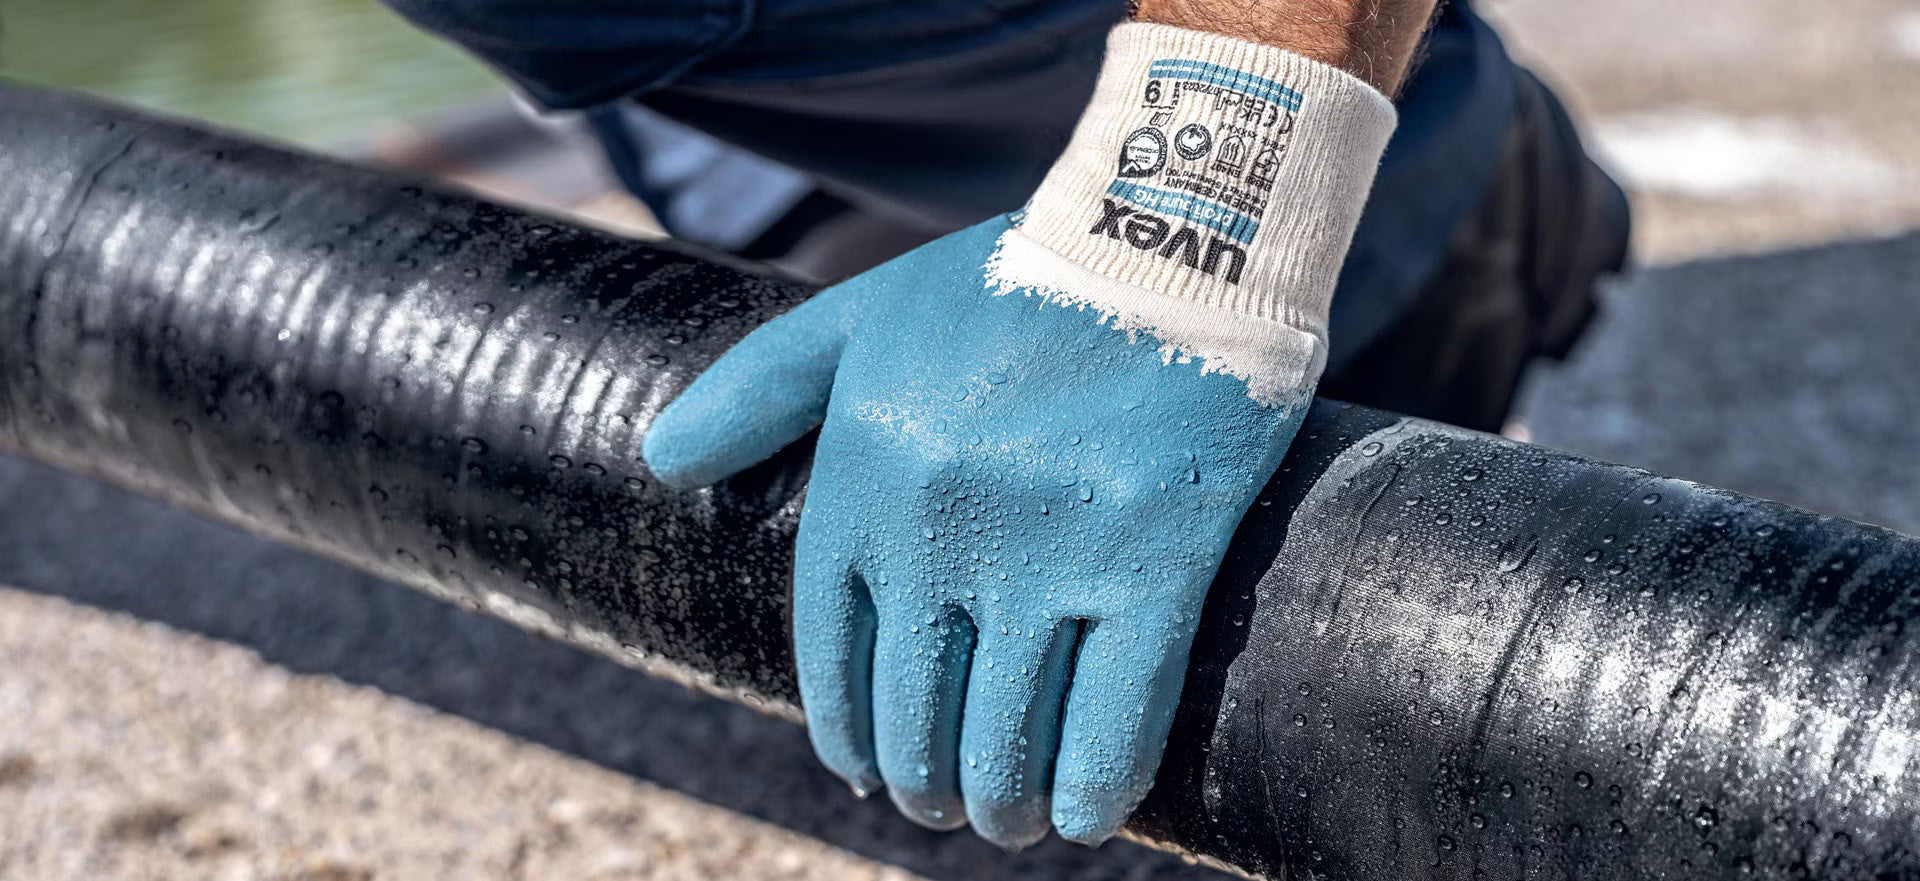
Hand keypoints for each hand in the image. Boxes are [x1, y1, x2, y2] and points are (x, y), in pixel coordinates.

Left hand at [646, 214, 1307, 846]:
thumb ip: (756, 389)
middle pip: (916, 709)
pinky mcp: (1155, 563)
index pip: (832, 654)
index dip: (847, 732)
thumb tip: (661, 462)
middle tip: (948, 804)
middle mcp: (940, 530)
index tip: (867, 770)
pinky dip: (1092, 786)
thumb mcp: (861, 316)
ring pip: (1008, 731)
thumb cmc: (1011, 279)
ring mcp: (1049, 552)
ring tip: (1009, 821)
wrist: (1171, 236)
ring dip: (1001, 801)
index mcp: (864, 479)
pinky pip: (1114, 715)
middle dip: (926, 781)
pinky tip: (1082, 817)